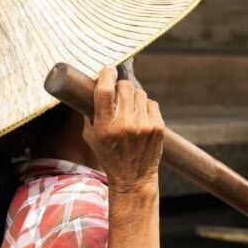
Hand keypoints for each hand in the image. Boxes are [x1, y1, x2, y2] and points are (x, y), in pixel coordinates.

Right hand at [84, 66, 164, 192]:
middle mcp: (125, 124)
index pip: (105, 90)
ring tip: (129, 109)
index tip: (107, 70)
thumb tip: (92, 87)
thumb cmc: (109, 156)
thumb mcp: (91, 136)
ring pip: (139, 93)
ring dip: (133, 96)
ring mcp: (143, 125)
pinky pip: (151, 103)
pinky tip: (140, 117)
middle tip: (118, 93)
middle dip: (120, 86)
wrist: (133, 178)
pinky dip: (145, 106)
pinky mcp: (157, 127)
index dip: (106, 74)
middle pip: (125, 86)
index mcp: (105, 126)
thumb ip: (89, 113)